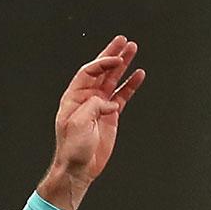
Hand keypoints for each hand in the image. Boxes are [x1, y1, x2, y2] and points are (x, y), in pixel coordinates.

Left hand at [35, 35, 145, 209]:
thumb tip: (109, 102)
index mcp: (74, 96)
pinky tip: (138, 76)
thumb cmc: (72, 148)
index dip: (103, 63)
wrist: (79, 168)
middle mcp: (87, 97)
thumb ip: (93, 107)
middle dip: (113, 55)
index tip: (117, 60)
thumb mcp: (78, 124)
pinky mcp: (111, 116)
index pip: (90, 71)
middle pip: (102, 70)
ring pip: (114, 80)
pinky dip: (131, 85)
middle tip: (124, 41)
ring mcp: (100, 105)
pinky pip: (123, 96)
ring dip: (124, 66)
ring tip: (133, 51)